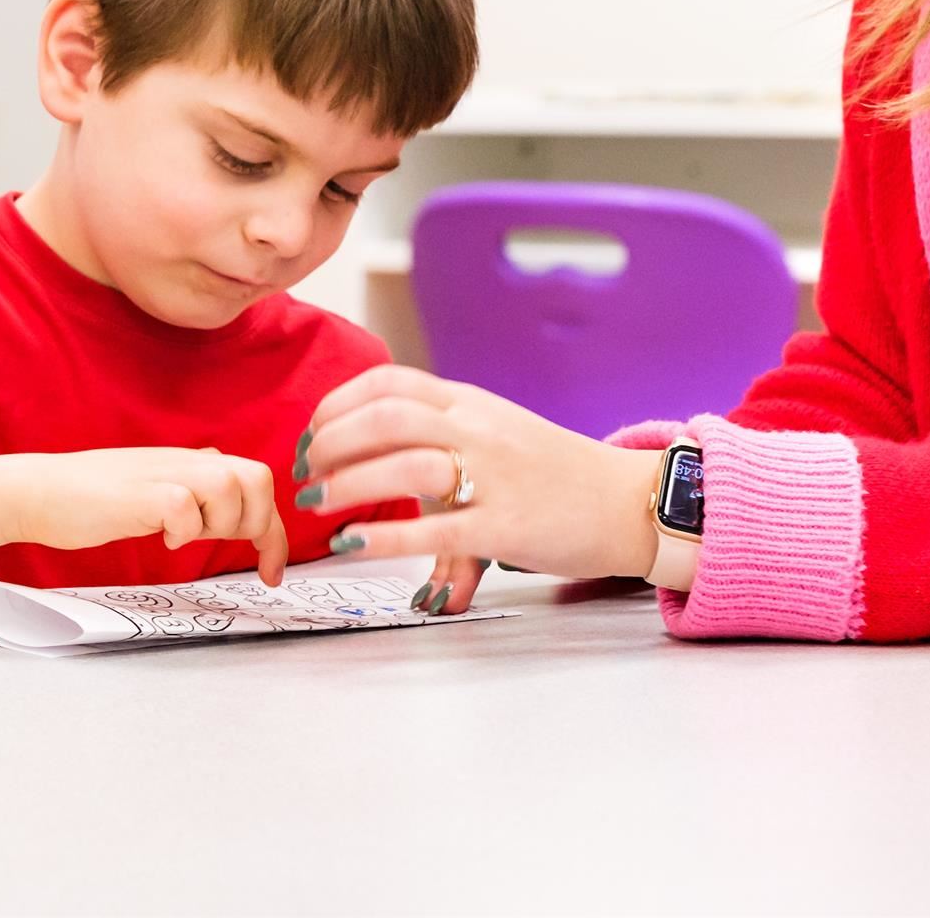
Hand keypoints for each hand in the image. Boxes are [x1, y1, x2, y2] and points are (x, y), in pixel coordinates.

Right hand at [10, 447, 288, 584]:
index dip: (275, 531)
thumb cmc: (95, 498)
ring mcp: (165, 474)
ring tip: (184, 537)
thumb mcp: (158, 487)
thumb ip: (194, 487)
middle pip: (259, 478)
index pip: (259, 483)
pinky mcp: (142, 494)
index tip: (272, 572)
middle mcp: (187, 462)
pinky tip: (162, 538)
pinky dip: (183, 530)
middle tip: (221, 546)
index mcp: (195, 463)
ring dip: (219, 523)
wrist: (39, 491)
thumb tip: (227, 495)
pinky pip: (185, 508)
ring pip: (230, 487)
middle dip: (255, 523)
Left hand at [298, 368, 661, 612]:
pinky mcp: (506, 526)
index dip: (339, 403)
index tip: (313, 430)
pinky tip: (353, 546)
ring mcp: (494, 476)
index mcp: (471, 403)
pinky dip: (386, 538)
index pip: (390, 383)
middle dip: (332, 441)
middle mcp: (478, 430)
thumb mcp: (496, 437)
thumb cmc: (554, 472)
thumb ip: (440, 443)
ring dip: (349, 483)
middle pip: (388, 417)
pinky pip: (437, 530)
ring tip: (318, 504)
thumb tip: (380, 470)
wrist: (623, 500)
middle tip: (306, 470)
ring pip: (406, 466)